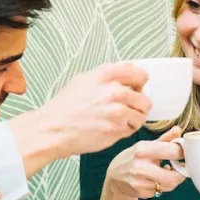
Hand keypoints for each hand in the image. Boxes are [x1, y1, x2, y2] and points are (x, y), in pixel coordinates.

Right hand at [9, 62, 150, 173]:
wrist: (53, 129)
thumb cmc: (65, 107)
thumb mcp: (84, 79)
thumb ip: (108, 74)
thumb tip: (128, 68)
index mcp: (107, 74)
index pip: (141, 74)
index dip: (141, 84)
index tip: (137, 89)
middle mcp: (114, 90)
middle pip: (145, 99)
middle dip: (138, 106)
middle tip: (127, 110)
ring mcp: (117, 111)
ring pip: (141, 116)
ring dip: (133, 120)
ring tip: (118, 121)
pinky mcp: (116, 128)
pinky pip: (132, 130)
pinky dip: (125, 131)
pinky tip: (111, 129)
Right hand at [105, 126, 187, 198]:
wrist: (114, 176)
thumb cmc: (132, 158)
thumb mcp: (145, 145)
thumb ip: (164, 139)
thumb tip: (178, 130)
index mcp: (143, 149)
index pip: (172, 151)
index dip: (183, 153)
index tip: (184, 154)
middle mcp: (140, 166)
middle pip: (173, 177)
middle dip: (180, 174)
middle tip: (180, 169)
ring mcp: (139, 182)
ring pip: (169, 186)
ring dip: (172, 180)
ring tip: (166, 173)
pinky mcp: (140, 192)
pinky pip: (160, 191)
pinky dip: (161, 186)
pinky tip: (155, 180)